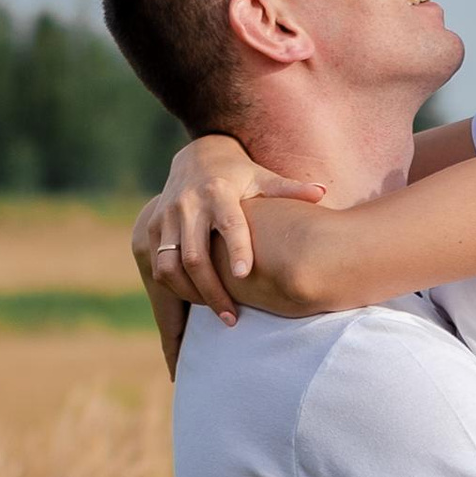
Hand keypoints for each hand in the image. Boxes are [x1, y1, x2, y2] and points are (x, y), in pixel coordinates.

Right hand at [132, 138, 325, 342]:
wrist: (197, 158)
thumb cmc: (240, 176)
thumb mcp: (263, 178)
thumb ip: (289, 189)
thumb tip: (322, 192)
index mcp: (219, 192)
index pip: (228, 223)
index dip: (236, 248)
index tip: (244, 275)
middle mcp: (188, 204)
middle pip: (195, 256)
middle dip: (212, 291)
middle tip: (233, 318)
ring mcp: (166, 217)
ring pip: (170, 266)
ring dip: (191, 295)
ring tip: (218, 312)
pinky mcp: (153, 228)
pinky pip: (159, 266)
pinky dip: (176, 288)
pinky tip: (197, 301)